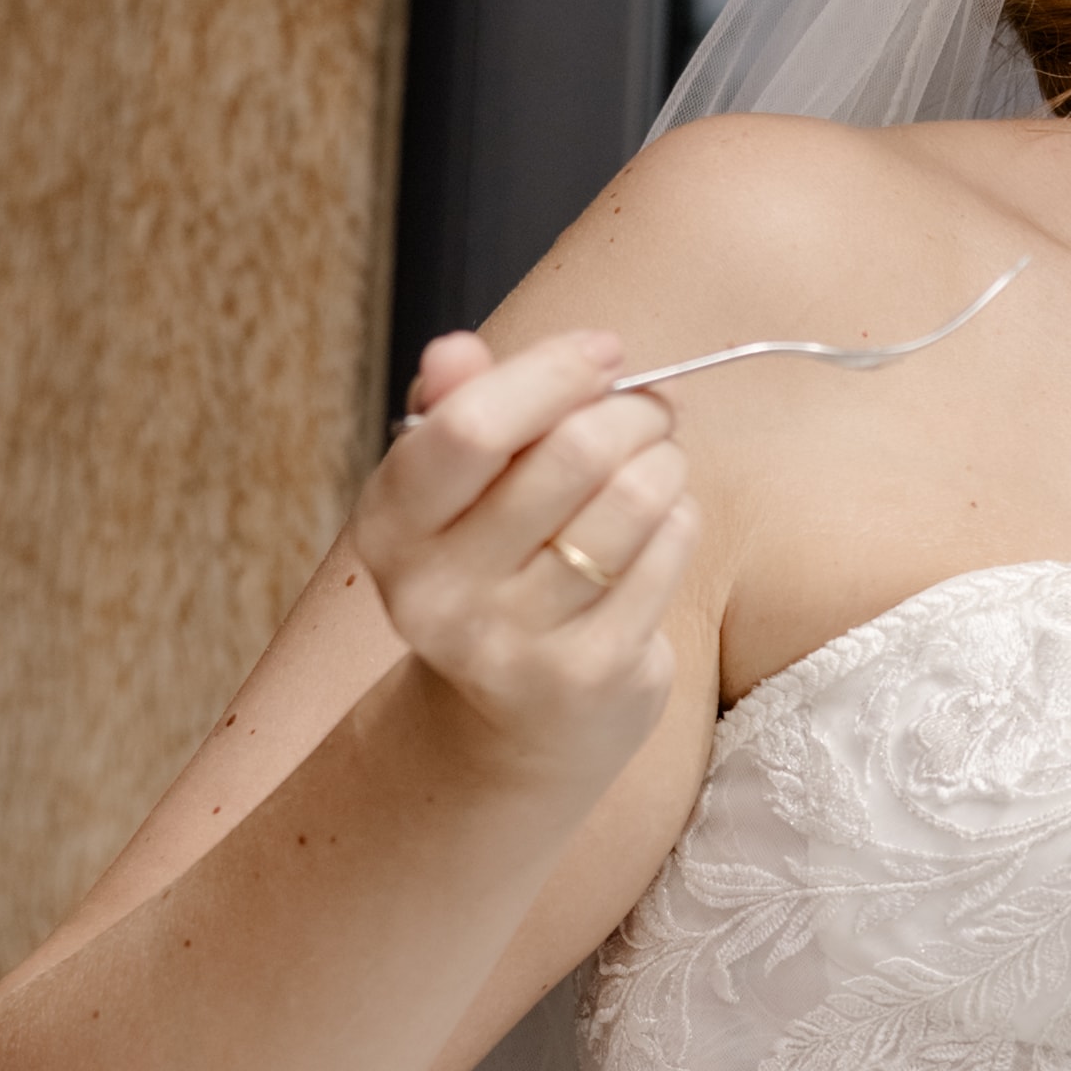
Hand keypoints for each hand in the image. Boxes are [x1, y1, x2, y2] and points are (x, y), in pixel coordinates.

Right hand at [347, 329, 696, 791]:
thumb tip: (455, 350)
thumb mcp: (450, 493)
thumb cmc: (493, 570)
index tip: (604, 351)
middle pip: (573, 455)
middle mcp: (438, 592)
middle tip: (650, 410)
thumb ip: (453, 411)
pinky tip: (660, 529)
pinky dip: (678, 522)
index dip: (553, 374)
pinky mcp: (589, 673)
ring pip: (632, 500)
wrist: (511, 720)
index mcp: (392, 526)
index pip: (471, 428)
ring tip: (657, 465)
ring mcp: (514, 641)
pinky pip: (666, 553)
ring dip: (664, 464)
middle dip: (632, 412)